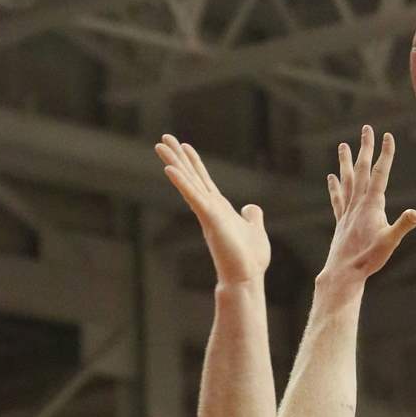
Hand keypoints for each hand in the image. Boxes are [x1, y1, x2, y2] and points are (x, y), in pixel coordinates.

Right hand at [155, 134, 269, 284]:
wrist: (246, 278)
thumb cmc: (250, 259)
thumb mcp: (255, 230)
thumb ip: (252, 217)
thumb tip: (251, 207)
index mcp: (219, 209)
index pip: (204, 181)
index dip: (194, 163)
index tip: (185, 146)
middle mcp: (210, 208)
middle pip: (191, 177)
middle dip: (178, 157)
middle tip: (163, 138)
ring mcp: (207, 213)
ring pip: (188, 183)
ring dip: (174, 164)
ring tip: (159, 145)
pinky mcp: (210, 219)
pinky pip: (193, 197)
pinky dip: (182, 183)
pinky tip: (170, 169)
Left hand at [320, 126, 415, 284]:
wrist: (344, 273)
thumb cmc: (368, 259)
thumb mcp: (390, 242)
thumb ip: (402, 226)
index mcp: (372, 205)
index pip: (381, 173)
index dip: (385, 154)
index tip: (388, 135)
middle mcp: (358, 204)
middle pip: (362, 170)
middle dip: (366, 148)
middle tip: (367, 128)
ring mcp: (347, 211)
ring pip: (347, 180)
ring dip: (346, 162)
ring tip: (343, 145)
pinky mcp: (341, 221)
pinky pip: (338, 198)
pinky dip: (335, 186)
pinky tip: (332, 177)